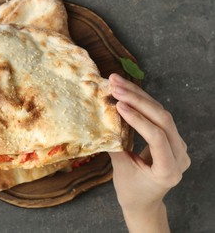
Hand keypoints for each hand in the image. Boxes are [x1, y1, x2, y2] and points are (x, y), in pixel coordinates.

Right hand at [108, 74, 189, 231]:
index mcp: (169, 170)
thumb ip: (116, 146)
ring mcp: (178, 145)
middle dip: (137, 100)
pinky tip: (126, 91)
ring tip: (117, 82)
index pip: (157, 137)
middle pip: (163, 119)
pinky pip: (158, 116)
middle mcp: (180, 155)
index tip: (118, 105)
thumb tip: (105, 121)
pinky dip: (141, 103)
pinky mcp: (171, 138)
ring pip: (161, 113)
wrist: (144, 202)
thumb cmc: (131, 192)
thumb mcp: (122, 172)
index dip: (138, 119)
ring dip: (138, 96)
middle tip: (116, 85)